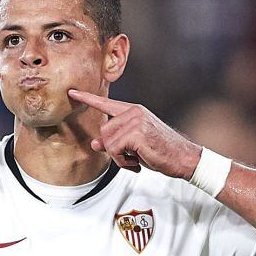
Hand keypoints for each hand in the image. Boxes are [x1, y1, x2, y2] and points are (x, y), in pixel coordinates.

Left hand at [67, 89, 201, 177]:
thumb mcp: (133, 146)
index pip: (106, 103)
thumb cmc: (160, 151)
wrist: (184, 158)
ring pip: (108, 142)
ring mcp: (135, 121)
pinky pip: (114, 150)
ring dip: (118, 158)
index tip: (72, 92)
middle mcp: (133, 112)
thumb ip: (114, 141)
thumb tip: (94, 144)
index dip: (87, 98)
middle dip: (113, 149)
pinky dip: (122, 162)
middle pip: (103, 132)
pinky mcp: (136, 133)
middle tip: (131, 157)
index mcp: (133, 111)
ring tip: (136, 159)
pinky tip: (137, 163)